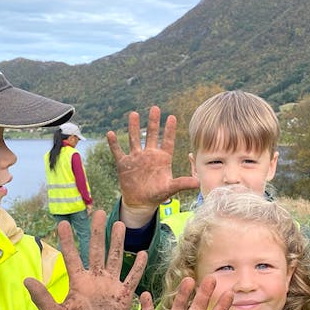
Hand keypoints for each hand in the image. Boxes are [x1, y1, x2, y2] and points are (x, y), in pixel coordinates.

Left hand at [24, 210, 146, 309]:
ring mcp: (110, 287)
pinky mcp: (123, 297)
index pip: (72, 257)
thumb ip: (43, 299)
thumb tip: (27, 280)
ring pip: (114, 259)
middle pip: (96, 251)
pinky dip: (137, 267)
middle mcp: (94, 281)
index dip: (68, 241)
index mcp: (77, 283)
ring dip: (116, 242)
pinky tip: (141, 252)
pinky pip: (131, 279)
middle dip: (97, 232)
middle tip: (98, 212)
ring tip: (118, 224)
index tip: (64, 224)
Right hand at [106, 105, 198, 225]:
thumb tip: (199, 183)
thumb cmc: (158, 194)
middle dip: (153, 122)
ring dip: (133, 127)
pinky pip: (117, 151)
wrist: (141, 202)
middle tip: (155, 108)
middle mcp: (149, 154)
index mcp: (162, 158)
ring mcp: (136, 158)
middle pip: (151, 134)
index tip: (172, 117)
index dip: (169, 130)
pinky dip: (114, 144)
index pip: (167, 141)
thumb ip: (183, 183)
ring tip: (134, 114)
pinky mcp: (124, 163)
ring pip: (134, 139)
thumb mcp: (171, 188)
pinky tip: (110, 134)